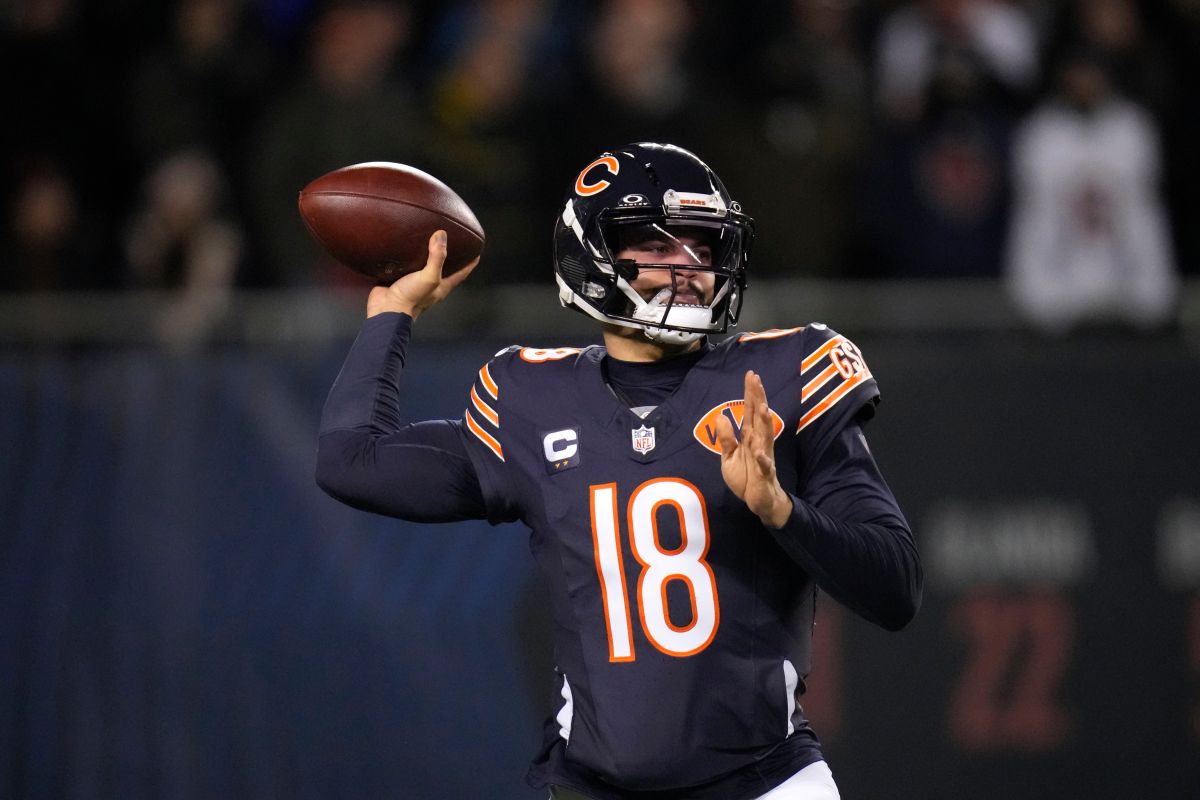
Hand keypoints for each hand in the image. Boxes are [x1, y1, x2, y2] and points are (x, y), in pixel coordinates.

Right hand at [366, 230, 478, 318]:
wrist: (386, 309)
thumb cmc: (411, 297)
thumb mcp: (429, 277)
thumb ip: (437, 257)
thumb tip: (441, 234)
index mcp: (442, 286)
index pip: (461, 274)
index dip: (470, 264)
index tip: (476, 252)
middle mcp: (430, 285)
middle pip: (444, 270)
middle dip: (449, 257)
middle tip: (452, 242)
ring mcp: (414, 283)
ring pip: (423, 266)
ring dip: (426, 255)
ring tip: (428, 239)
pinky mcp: (399, 280)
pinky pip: (405, 266)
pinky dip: (407, 257)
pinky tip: (404, 247)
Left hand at [715, 370, 793, 527]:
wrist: (759, 500)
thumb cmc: (746, 476)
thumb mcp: (728, 457)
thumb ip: (726, 438)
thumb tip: (721, 416)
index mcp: (749, 437)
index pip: (749, 411)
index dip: (750, 393)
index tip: (751, 375)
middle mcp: (758, 442)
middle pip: (758, 417)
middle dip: (758, 398)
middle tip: (756, 379)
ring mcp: (763, 456)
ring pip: (765, 436)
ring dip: (764, 422)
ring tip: (762, 407)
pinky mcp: (764, 473)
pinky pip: (764, 465)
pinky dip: (763, 459)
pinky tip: (759, 451)